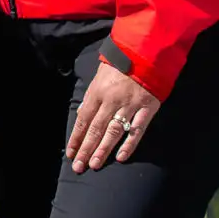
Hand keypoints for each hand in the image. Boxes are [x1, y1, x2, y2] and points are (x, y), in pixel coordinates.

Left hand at [66, 57, 159, 173]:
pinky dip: (129, 144)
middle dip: (86, 149)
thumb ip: (92, 96)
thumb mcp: (100, 75)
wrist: (146, 50)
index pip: (84, 119)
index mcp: (98, 91)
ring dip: (103, 150)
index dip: (76, 137)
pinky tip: (121, 157)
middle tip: (79, 167)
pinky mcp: (147, 108)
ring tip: (94, 165)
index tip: (70, 153)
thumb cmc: (121, 62)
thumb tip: (82, 115)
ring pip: (114, 131)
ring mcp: (130, 104)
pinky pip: (137, 130)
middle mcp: (112, 100)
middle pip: (96, 128)